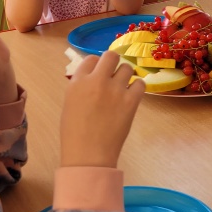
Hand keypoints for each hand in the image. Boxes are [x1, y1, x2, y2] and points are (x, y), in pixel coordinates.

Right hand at [60, 50, 144, 168]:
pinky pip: (140, 83)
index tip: (100, 74)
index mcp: (77, 81)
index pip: (91, 59)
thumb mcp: (70, 103)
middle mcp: (97, 81)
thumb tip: (95, 78)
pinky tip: (131, 96)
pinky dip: (137, 87)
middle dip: (113, 64)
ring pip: (127, 68)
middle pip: (111, 56)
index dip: (97, 66)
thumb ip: (82, 87)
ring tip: (122, 88)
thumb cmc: (75, 133)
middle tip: (114, 76)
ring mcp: (115, 90)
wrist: (89, 154)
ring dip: (125, 76)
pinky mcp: (130, 101)